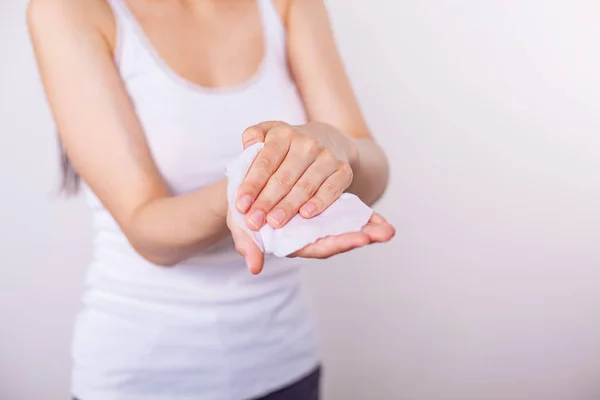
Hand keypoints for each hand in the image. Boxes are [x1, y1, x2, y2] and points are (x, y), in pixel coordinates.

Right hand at [228, 208, 394, 274]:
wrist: (246, 194)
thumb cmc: (242, 214)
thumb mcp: (241, 226)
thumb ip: (248, 245)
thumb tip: (255, 268)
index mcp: (291, 243)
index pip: (318, 247)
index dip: (338, 243)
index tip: (360, 239)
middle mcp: (306, 236)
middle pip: (337, 240)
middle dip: (360, 237)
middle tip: (384, 234)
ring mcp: (316, 225)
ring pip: (345, 229)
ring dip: (367, 229)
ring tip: (389, 230)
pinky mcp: (322, 211)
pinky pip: (345, 216)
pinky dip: (362, 219)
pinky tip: (380, 220)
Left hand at [236, 121, 357, 230]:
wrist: (328, 141)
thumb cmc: (288, 147)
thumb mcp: (268, 133)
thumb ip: (253, 136)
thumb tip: (248, 145)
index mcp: (283, 133)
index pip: (265, 162)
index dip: (252, 185)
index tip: (241, 206)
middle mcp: (307, 143)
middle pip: (283, 177)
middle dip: (266, 201)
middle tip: (254, 222)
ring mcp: (327, 156)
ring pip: (305, 186)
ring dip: (288, 206)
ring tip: (274, 223)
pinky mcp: (343, 170)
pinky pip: (331, 189)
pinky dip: (319, 202)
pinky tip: (305, 215)